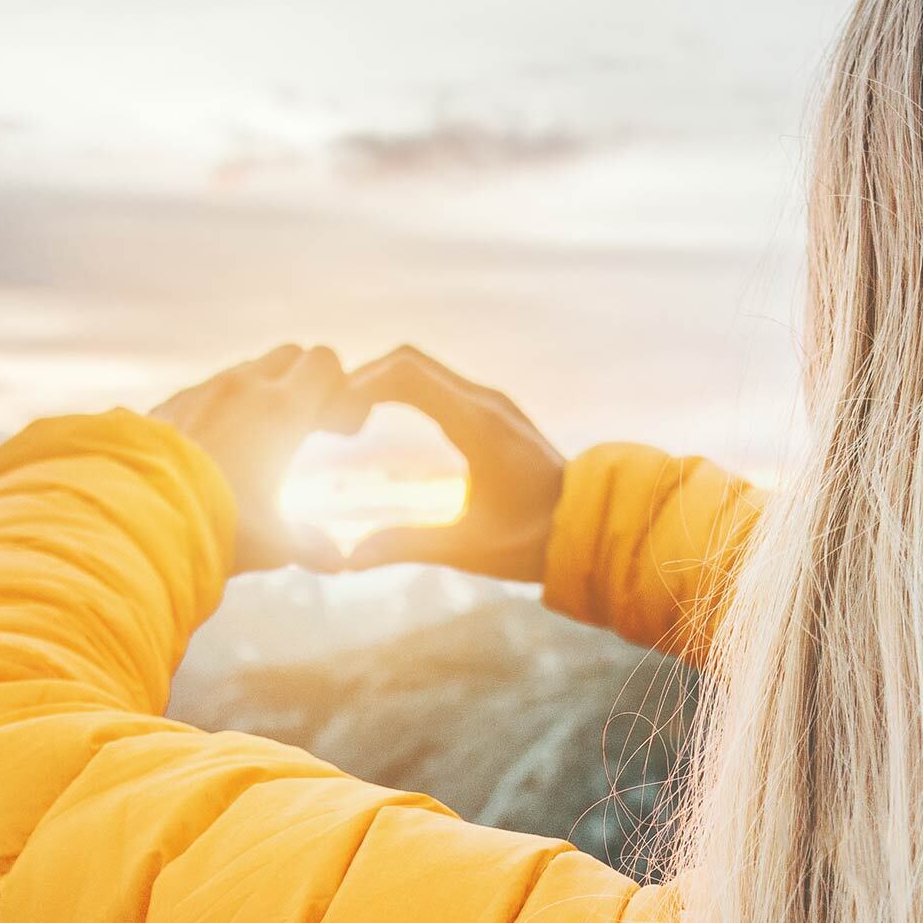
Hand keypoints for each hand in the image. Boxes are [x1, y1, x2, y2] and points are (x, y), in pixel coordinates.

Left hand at [151, 345, 359, 574]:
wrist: (135, 516)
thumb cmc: (215, 527)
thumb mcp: (273, 544)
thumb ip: (310, 543)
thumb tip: (336, 559)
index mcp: (282, 410)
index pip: (326, 364)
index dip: (339, 390)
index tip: (337, 429)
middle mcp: (243, 388)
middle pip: (290, 356)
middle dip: (304, 383)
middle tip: (303, 429)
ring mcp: (202, 392)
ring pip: (246, 371)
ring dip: (262, 394)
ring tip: (256, 444)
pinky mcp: (169, 405)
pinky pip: (207, 391)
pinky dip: (222, 407)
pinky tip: (214, 450)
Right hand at [339, 346, 564, 581]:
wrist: (593, 527)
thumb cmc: (533, 541)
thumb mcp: (466, 549)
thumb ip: (404, 546)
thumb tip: (346, 560)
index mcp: (476, 424)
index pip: (404, 373)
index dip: (358, 385)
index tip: (332, 421)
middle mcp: (484, 402)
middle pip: (406, 362)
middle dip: (360, 381)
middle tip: (330, 420)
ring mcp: (489, 403)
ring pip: (421, 369)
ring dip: (379, 384)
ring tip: (346, 422)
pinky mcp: (491, 412)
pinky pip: (436, 384)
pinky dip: (400, 391)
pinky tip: (379, 423)